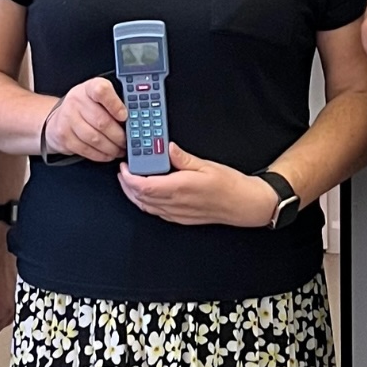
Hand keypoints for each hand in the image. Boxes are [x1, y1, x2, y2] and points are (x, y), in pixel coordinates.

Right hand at [43, 77, 126, 161]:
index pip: (101, 90)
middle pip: (102, 121)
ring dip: (111, 148)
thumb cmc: (85, 106)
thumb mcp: (98, 97)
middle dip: (118, 136)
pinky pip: (86, 149)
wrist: (60, 117)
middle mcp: (76, 101)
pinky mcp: (64, 136)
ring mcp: (68, 118)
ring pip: (95, 138)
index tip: (125, 116)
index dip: (115, 104)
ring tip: (119, 150)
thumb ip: (114, 103)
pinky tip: (108, 154)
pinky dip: (100, 155)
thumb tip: (133, 119)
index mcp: (89, 88)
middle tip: (127, 142)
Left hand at [116, 144, 279, 227]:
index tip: (125, 167)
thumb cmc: (229, 185)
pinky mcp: (180, 218)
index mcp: (180, 188)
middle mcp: (176, 203)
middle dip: (126, 185)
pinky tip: (145, 194)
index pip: (144, 186)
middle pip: (141, 198)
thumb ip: (183, 158)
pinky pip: (156, 213)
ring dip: (133, 195)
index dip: (129, 178)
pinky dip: (144, 204)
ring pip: (146, 207)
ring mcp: (177, 213)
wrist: (243, 204)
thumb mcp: (206, 164)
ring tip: (129, 181)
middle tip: (123, 171)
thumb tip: (167, 148)